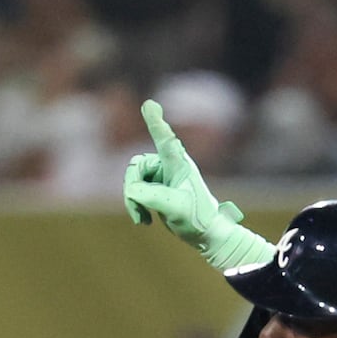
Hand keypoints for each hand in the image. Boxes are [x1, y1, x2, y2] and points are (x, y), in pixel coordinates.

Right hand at [122, 101, 273, 270]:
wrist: (205, 233)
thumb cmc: (196, 218)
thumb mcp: (174, 208)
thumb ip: (152, 196)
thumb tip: (131, 190)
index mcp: (178, 164)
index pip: (165, 139)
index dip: (156, 122)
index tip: (149, 104)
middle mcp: (169, 165)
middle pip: (136, 165)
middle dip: (132, 187)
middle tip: (137, 209)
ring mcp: (162, 175)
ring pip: (133, 179)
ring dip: (133, 200)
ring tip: (142, 219)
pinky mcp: (157, 187)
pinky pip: (135, 189)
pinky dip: (135, 204)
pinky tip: (144, 221)